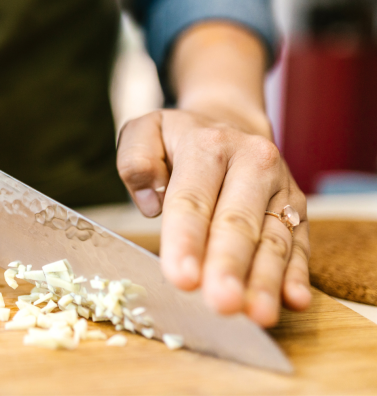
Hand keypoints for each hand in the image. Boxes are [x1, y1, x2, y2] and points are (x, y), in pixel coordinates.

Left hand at [117, 108, 310, 326]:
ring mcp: (279, 188)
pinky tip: (293, 300)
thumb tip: (150, 201)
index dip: (187, 240)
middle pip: (236, 222)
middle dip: (228, 266)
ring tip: (257, 313)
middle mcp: (251, 162)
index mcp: (208, 145)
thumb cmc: (179, 139)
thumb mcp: (145, 132)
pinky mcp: (297, 210)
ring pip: (273, 239)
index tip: (181, 277)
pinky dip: (297, 274)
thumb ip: (136, 160)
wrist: (228, 123)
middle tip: (221, 302)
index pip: (192, 199)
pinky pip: (299, 244)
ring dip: (264, 279)